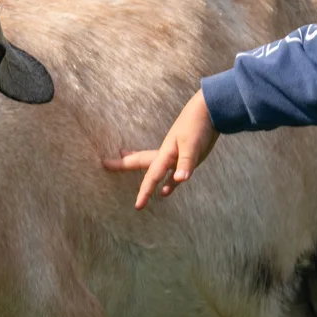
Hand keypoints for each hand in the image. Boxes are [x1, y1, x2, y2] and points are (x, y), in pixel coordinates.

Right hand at [102, 90, 219, 208]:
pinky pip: (173, 172)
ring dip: (142, 166)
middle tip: (107, 163)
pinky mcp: (187, 156)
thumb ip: (186, 162)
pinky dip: (168, 182)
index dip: (145, 191)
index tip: (137, 206)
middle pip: (142, 161)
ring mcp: (176, 154)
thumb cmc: (199, 126)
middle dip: (124, 163)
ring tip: (125, 160)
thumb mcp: (193, 145)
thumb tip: (180, 179)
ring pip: (154, 165)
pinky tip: (165, 191)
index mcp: (166, 153)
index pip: (152, 176)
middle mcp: (167, 154)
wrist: (210, 110)